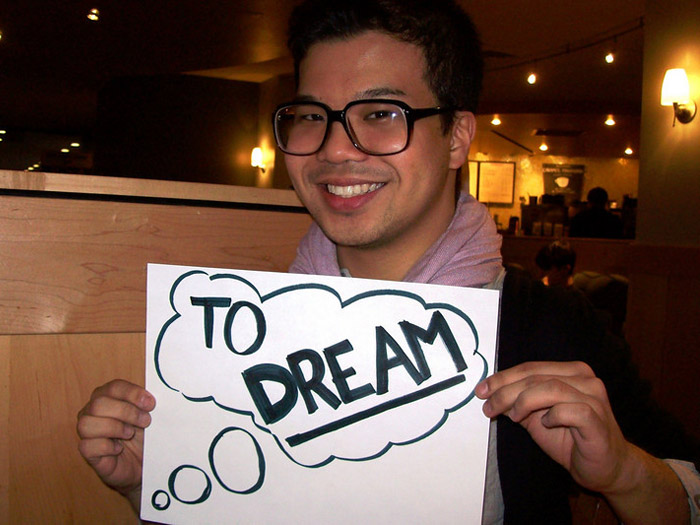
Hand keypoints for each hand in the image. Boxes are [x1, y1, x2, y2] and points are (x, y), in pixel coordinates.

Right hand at [77, 379, 155, 507]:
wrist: (143, 464)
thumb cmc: (142, 435)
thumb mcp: (147, 416)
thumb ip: (147, 404)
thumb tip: (152, 398)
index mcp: (107, 397)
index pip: (113, 387)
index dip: (132, 393)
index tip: (151, 404)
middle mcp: (92, 412)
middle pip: (99, 403)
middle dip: (126, 411)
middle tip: (146, 421)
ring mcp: (87, 432)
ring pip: (87, 423)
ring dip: (114, 427)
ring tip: (130, 434)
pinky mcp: (87, 452)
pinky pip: (87, 445)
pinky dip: (106, 446)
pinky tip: (119, 449)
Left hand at [475, 361, 630, 493]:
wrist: (607, 468)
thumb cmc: (572, 440)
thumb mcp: (537, 418)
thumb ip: (518, 404)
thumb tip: (491, 394)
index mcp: (571, 372)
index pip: (530, 368)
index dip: (503, 378)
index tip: (481, 390)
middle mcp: (584, 379)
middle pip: (536, 377)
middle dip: (506, 391)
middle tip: (488, 406)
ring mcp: (594, 397)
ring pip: (551, 388)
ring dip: (523, 401)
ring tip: (512, 416)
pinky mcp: (597, 419)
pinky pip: (570, 410)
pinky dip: (552, 415)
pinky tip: (544, 424)